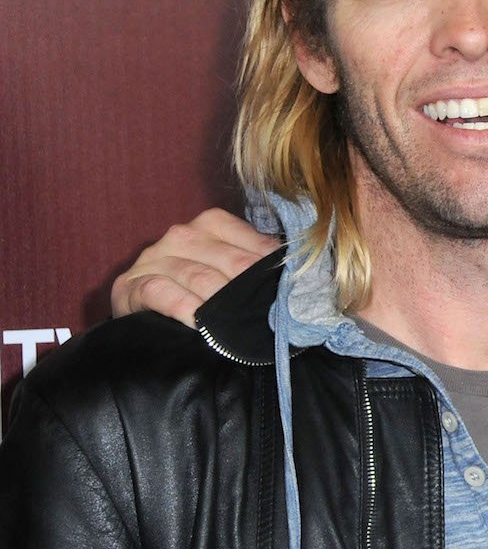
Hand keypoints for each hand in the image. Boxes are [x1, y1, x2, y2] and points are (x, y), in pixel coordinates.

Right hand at [110, 208, 279, 326]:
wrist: (139, 309)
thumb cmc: (193, 290)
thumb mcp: (224, 271)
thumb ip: (254, 264)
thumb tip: (296, 274)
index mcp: (211, 224)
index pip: (251, 241)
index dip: (270, 267)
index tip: (287, 290)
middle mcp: (182, 235)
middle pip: (229, 261)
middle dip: (250, 288)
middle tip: (270, 313)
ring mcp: (154, 258)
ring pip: (199, 277)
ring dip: (221, 302)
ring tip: (239, 323)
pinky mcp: (130, 284)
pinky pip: (162, 291)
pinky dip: (184, 307)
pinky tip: (199, 323)